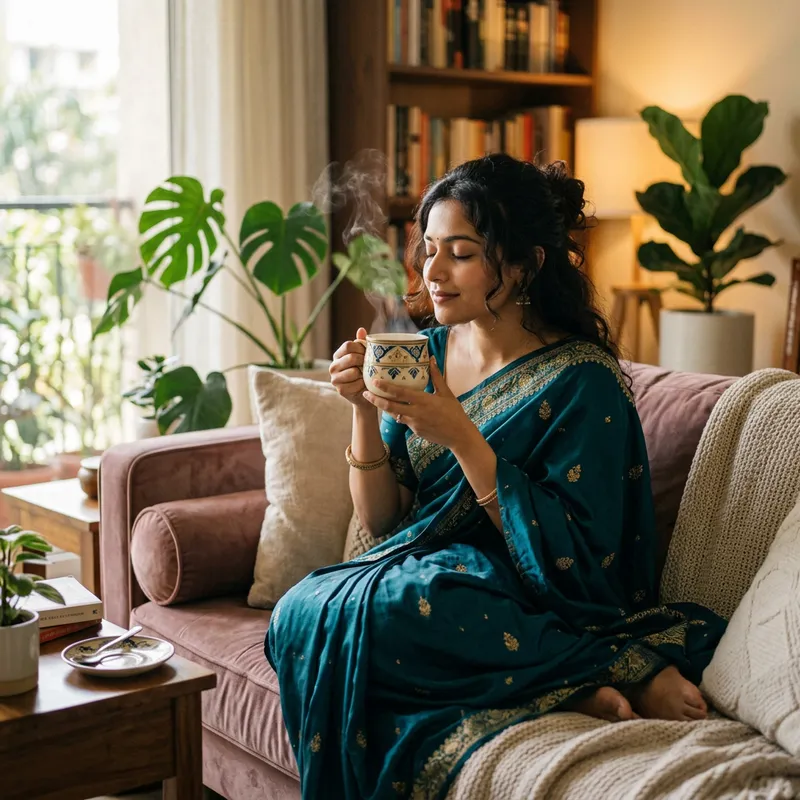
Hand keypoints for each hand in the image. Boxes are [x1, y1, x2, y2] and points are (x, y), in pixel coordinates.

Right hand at [330, 328, 371, 409]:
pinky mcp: (340, 389)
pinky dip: (363, 384)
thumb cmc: (364, 372)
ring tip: (366, 376)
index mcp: (338, 355)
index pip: (348, 345)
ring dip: (363, 374)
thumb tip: (361, 329)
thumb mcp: (364, 356)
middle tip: (370, 366)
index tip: (368, 353)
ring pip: (353, 371)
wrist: (364, 393)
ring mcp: (334, 378)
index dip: (361, 348)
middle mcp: (333, 366)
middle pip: (351, 357)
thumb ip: (361, 343)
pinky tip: (364, 385)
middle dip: (364, 361)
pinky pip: (356, 383)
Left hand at [363, 357, 478, 450]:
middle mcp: (415, 413)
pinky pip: (403, 421)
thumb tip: (431, 358)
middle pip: (390, 406)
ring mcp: (414, 424)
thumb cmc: (454, 412)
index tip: (374, 381)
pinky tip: (396, 409)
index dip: (385, 387)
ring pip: (394, 414)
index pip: (399, 393)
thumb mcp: (446, 393)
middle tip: (365, 393)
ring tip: (375, 399)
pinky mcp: (415, 431)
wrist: (459, 436)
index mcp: (423, 401)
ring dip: (385, 407)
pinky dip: (398, 414)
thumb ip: (436, 376)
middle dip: (376, 400)